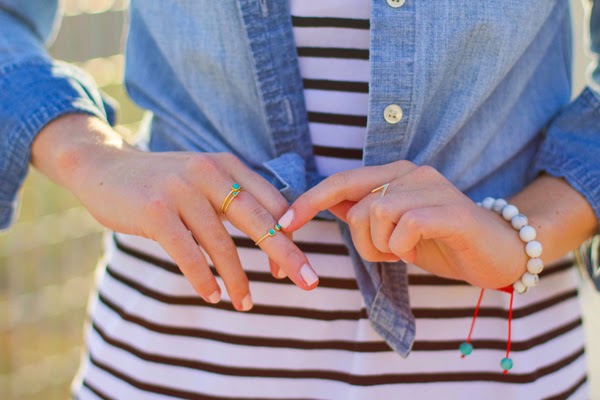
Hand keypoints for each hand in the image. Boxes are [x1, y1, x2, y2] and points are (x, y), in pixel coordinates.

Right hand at [31, 115, 318, 310]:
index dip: (288, 236)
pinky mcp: (156, 210)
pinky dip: (203, 278)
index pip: (272, 202)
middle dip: (288, 254)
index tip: (294, 267)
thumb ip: (233, 200)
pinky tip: (212, 295)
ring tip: (245, 304)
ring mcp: (181, 190)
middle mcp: (209, 173)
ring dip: (238, 278)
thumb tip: (275, 236)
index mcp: (227, 165)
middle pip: (261, 219)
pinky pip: (188, 253)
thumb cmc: (161, 183)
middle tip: (310, 282)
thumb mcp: (202, 180)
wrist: (103, 168)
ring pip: (222, 243)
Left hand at [278, 160, 527, 288]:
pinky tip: (420, 250)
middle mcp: (411, 172)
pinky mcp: (452, 210)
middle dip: (362, 242)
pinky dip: (404, 248)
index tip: (283, 226)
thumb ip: (362, 211)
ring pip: (377, 215)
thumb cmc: (440, 241)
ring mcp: (433, 187)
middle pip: (357, 206)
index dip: (308, 202)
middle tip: (387, 254)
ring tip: (408, 251)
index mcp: (393, 174)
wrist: (497, 253)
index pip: (340, 182)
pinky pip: (405, 227)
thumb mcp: (392, 229)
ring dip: (384, 247)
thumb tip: (327, 204)